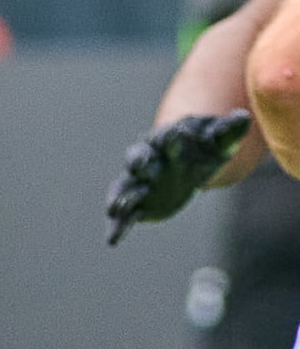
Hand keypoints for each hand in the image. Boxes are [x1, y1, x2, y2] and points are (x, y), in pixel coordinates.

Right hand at [104, 110, 251, 244]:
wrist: (188, 161)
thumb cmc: (203, 147)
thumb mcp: (218, 141)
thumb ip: (227, 131)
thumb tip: (244, 117)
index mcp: (165, 141)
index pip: (165, 137)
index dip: (171, 137)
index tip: (177, 134)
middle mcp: (147, 159)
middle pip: (138, 157)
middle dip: (139, 161)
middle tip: (140, 166)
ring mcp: (141, 182)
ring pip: (125, 187)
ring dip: (120, 196)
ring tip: (114, 208)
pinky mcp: (140, 203)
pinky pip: (126, 215)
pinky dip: (118, 226)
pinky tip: (113, 240)